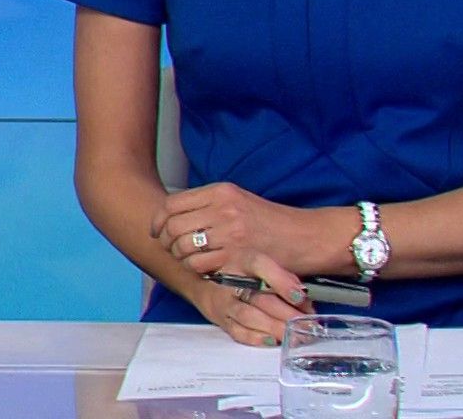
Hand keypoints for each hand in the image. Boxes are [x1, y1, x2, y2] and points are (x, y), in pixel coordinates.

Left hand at [150, 183, 347, 277]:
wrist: (305, 236)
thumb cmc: (270, 221)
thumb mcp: (238, 199)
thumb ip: (207, 203)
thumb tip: (172, 214)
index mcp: (221, 192)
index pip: (172, 204)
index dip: (158, 220)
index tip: (157, 230)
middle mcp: (223, 210)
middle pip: (173, 227)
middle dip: (166, 242)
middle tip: (172, 249)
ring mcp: (230, 234)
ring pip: (184, 248)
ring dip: (181, 257)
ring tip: (190, 259)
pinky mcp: (237, 258)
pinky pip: (200, 266)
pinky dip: (198, 270)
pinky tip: (206, 269)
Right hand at [186, 255, 314, 346]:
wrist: (200, 280)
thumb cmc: (238, 271)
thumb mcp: (260, 264)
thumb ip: (283, 277)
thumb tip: (304, 299)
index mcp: (243, 260)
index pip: (260, 265)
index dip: (281, 281)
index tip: (300, 296)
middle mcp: (231, 279)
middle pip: (260, 298)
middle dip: (287, 314)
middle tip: (308, 325)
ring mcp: (223, 302)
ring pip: (250, 317)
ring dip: (275, 328)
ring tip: (295, 337)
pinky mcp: (220, 319)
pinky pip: (238, 331)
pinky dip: (257, 338)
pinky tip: (274, 341)